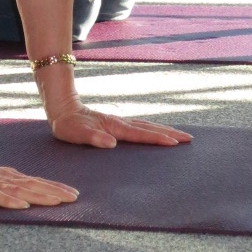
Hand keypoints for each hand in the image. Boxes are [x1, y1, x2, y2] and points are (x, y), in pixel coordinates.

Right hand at [0, 148, 77, 208]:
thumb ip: (5, 187)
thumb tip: (25, 196)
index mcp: (6, 177)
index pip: (35, 183)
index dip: (54, 188)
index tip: (73, 194)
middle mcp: (1, 179)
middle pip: (32, 186)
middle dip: (54, 192)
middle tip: (75, 198)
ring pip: (19, 190)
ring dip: (39, 196)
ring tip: (57, 202)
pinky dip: (9, 201)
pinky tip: (23, 206)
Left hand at [48, 105, 192, 149]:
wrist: (63, 108)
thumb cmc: (68, 125)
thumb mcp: (76, 133)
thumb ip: (93, 137)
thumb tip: (111, 143)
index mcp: (114, 127)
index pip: (140, 134)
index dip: (157, 138)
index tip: (174, 142)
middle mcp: (120, 124)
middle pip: (150, 128)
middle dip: (170, 133)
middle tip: (189, 139)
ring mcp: (120, 123)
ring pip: (147, 126)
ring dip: (164, 130)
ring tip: (180, 135)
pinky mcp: (117, 124)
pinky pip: (140, 127)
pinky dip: (153, 129)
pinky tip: (157, 133)